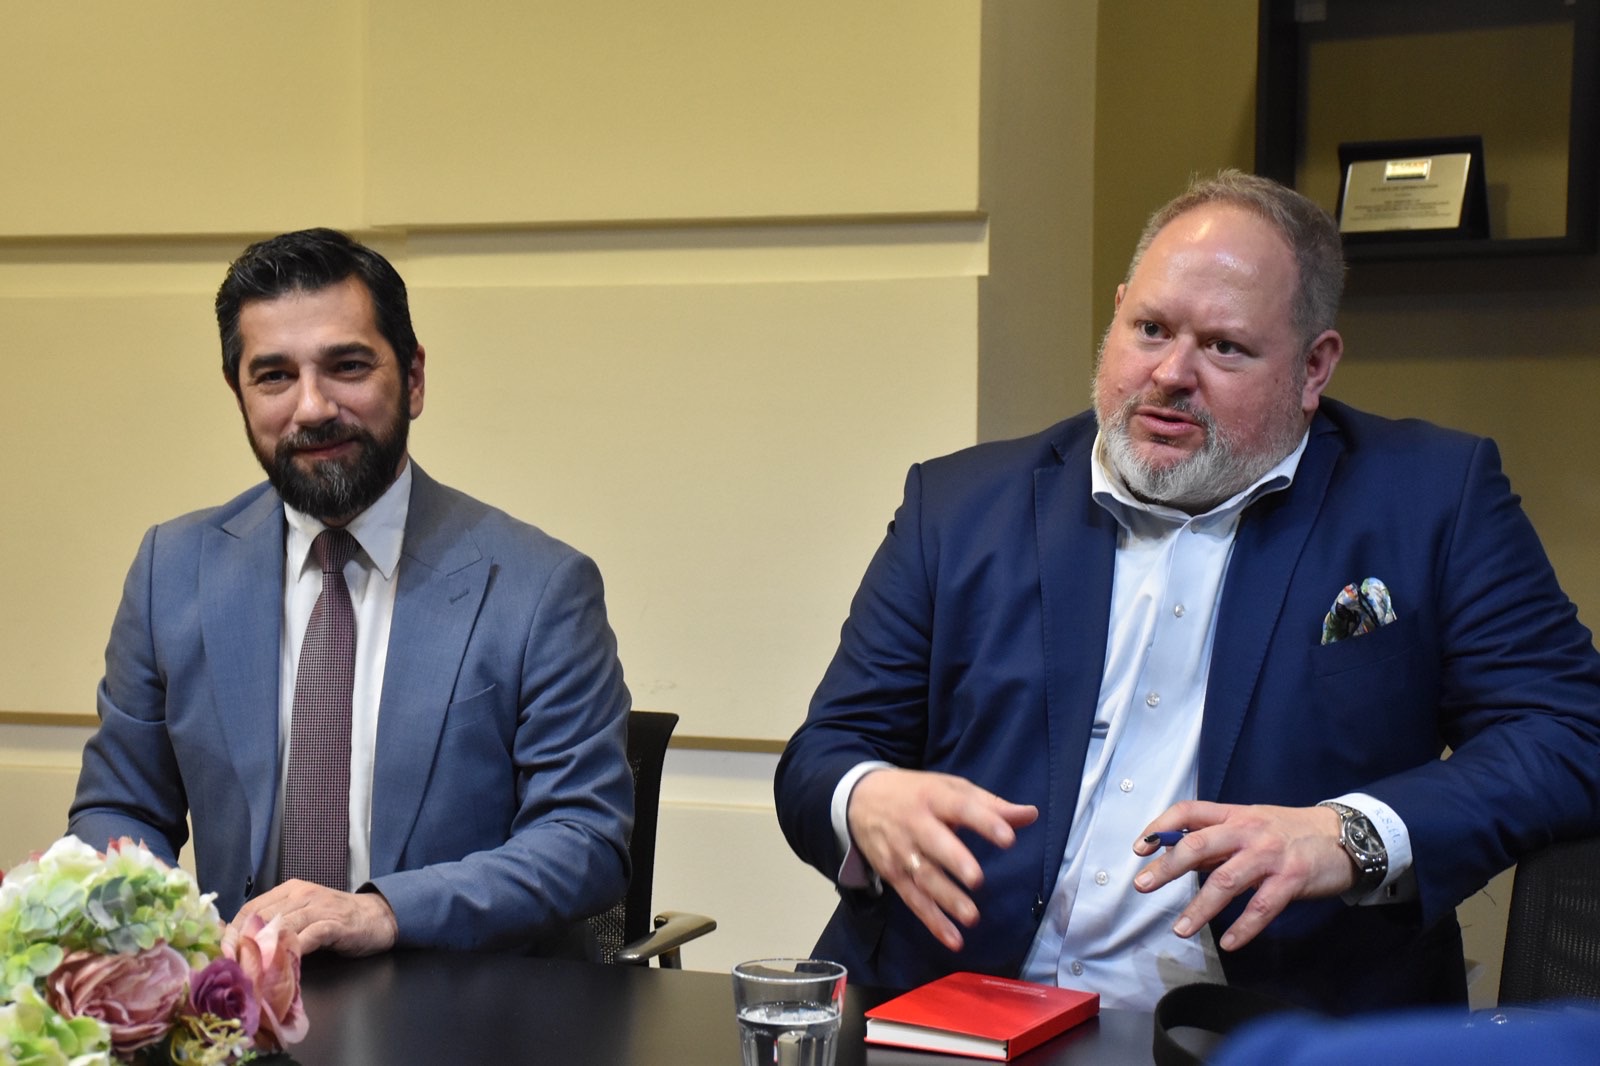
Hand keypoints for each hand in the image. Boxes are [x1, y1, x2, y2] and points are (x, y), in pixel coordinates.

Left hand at [234, 880, 398, 956]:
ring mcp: (319, 908)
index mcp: (290, 890)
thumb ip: (276, 923)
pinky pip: (309, 936)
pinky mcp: (335, 924)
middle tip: (229, 966)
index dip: (232, 930)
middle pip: (262, 917)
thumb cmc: (337, 919)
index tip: (220, 952)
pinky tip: (282, 963)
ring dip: (263, 949)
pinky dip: (293, 950)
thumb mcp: (303, 915)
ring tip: (248, 969)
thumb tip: (238, 939)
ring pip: (282, 926)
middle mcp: (302, 894)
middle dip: (242, 943)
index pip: (251, 907)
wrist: (378, 916)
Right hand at [846, 769, 1037, 951]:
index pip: (961, 808)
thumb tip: (1031, 815)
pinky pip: (914, 900)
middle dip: (955, 861)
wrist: (858, 799)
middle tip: (977, 879)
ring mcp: (902, 852)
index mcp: (934, 797)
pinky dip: (932, 921)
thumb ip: (991, 805)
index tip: (1008, 838)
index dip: (984, 822)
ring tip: (971, 917)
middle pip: (935, 843)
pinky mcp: (894, 875)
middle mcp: (916, 824)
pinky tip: (953, 940)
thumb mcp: (950, 788)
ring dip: (946, 899)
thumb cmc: (917, 793)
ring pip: (924, 877)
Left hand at [1131, 801, 1353, 951]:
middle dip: (1167, 867)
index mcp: (1234, 815)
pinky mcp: (1291, 880)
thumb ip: (1218, 840)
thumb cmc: (1289, 833)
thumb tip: (1179, 858)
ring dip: (1200, 908)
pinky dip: (1243, 928)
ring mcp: (1269, 855)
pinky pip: (1261, 908)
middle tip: (1143, 885)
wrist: (1345, 836)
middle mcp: (1248, 831)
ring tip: (1180, 929)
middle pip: (1199, 845)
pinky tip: (1227, 943)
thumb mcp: (1252, 824)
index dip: (1161, 826)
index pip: (1188, 811)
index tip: (1139, 848)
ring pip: (1225, 881)